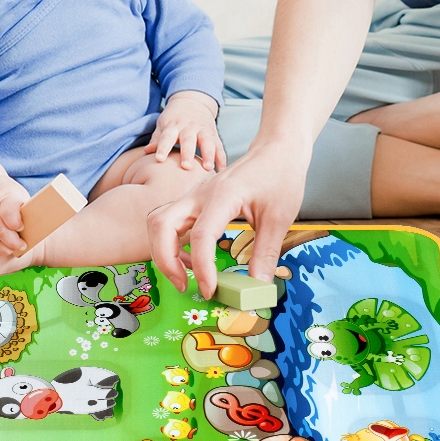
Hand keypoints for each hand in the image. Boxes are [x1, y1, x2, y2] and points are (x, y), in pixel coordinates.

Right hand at [0, 171, 30, 256]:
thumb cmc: (10, 194)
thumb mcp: (19, 195)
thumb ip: (27, 210)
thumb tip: (44, 226)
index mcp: (4, 198)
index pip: (8, 212)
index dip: (15, 223)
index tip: (22, 228)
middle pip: (0, 230)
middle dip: (13, 242)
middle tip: (23, 246)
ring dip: (4, 249)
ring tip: (14, 250)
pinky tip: (2, 249)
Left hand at [146, 90, 225, 171]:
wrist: (193, 100)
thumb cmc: (174, 117)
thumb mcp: (163, 123)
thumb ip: (157, 138)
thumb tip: (147, 151)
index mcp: (174, 125)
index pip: (166, 137)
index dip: (162, 148)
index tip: (159, 159)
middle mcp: (189, 127)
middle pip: (188, 140)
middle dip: (188, 153)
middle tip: (186, 167)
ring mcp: (203, 130)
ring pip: (207, 142)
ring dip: (208, 155)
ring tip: (208, 168)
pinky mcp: (213, 134)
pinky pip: (219, 146)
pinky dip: (221, 158)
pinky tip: (221, 169)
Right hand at [147, 138, 306, 297]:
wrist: (277, 149)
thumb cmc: (280, 177)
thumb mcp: (279, 219)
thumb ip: (264, 256)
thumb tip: (257, 291)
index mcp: (223, 195)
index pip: (200, 236)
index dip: (201, 268)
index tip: (210, 291)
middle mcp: (201, 193)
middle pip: (161, 224)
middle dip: (164, 259)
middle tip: (183, 284)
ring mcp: (195, 194)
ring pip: (159, 220)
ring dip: (163, 250)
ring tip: (184, 274)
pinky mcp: (196, 199)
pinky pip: (170, 219)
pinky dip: (171, 242)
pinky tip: (191, 258)